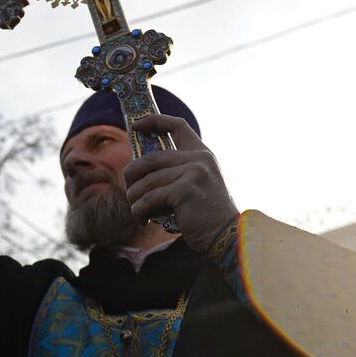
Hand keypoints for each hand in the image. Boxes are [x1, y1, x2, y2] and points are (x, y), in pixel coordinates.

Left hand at [122, 112, 238, 252]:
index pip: (178, 125)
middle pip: (148, 159)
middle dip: (131, 177)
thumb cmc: (205, 215)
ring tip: (137, 211)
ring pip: (145, 181)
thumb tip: (138, 168)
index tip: (135, 125)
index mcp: (201, 154)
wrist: (226, 236)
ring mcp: (193, 172)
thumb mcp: (195, 185)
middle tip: (130, 193)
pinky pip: (149, 198)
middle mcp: (198, 159)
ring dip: (134, 199)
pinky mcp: (185, 190)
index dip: (154, 121)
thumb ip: (177, 171)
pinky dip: (140, 211)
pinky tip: (144, 219)